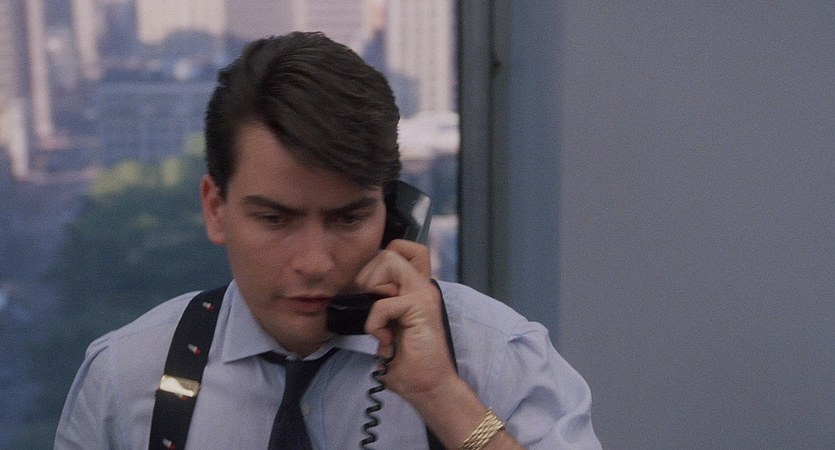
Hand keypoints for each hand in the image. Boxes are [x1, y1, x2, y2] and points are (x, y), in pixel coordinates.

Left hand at [354, 239, 456, 400]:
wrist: (427, 387)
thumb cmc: (406, 362)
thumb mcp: (384, 327)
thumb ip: (376, 306)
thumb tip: (351, 291)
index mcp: (412, 289)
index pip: (398, 250)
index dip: (376, 263)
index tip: (368, 294)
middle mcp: (421, 285)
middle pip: (390, 250)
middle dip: (368, 274)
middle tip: (369, 305)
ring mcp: (424, 293)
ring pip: (389, 260)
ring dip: (372, 287)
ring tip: (378, 317)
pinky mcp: (422, 306)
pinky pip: (383, 302)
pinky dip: (374, 323)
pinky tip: (385, 339)